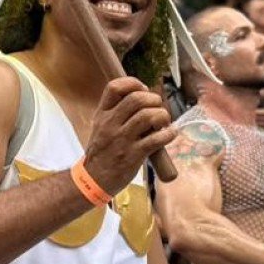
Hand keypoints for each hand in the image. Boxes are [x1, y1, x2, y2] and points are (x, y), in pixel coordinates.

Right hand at [83, 76, 174, 194]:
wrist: (93, 180)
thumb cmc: (103, 152)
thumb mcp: (101, 127)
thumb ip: (118, 112)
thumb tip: (146, 98)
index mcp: (102, 115)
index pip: (114, 87)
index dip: (133, 83)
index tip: (144, 90)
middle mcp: (110, 124)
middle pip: (136, 99)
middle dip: (154, 99)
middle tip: (158, 107)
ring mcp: (121, 140)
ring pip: (147, 116)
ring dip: (162, 116)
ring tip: (164, 122)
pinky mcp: (133, 156)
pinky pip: (156, 139)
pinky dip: (168, 134)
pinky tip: (170, 134)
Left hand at [254, 103, 263, 133]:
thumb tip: (261, 91)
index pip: (257, 112)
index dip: (255, 111)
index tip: (256, 109)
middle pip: (257, 118)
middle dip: (255, 116)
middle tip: (256, 113)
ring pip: (258, 124)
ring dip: (257, 121)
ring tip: (259, 118)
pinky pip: (262, 129)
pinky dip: (260, 126)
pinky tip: (262, 123)